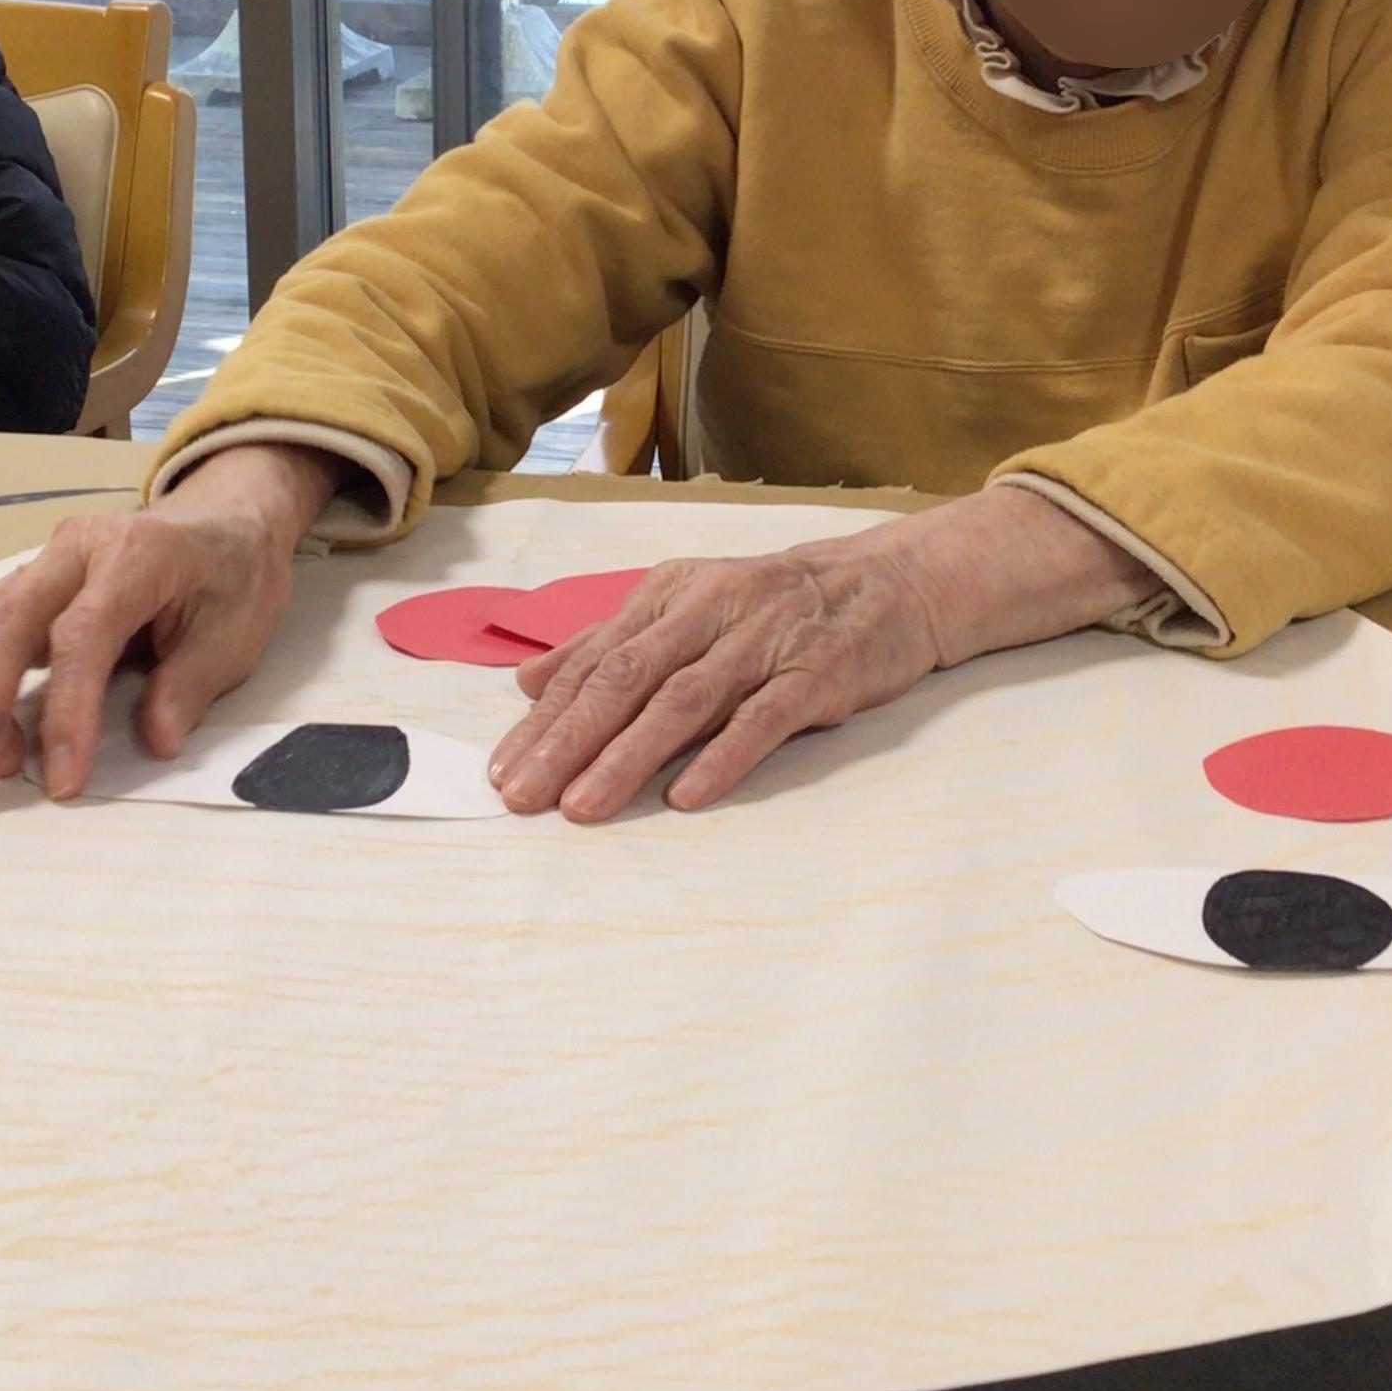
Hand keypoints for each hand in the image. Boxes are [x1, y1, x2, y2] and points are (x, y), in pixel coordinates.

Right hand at [0, 444, 342, 799]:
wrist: (226, 522)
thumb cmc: (234, 579)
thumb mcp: (237, 634)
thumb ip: (191, 686)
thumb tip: (154, 742)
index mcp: (136, 554)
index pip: (82, 635)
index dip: (66, 711)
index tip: (63, 779)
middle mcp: (74, 549)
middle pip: (5, 621)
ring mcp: (43, 562)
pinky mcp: (26, 584)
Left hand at [487, 484, 1160, 822]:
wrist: (889, 583)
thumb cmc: (776, 608)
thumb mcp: (685, 608)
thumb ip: (610, 644)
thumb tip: (528, 683)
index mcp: (667, 598)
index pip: (593, 661)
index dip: (543, 719)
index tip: (502, 771)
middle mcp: (706, 612)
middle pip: (624, 680)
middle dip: (566, 742)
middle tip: (523, 797)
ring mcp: (762, 643)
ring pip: (682, 701)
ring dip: (627, 757)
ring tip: (583, 807)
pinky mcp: (815, 674)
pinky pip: (762, 719)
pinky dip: (722, 757)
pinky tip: (685, 796)